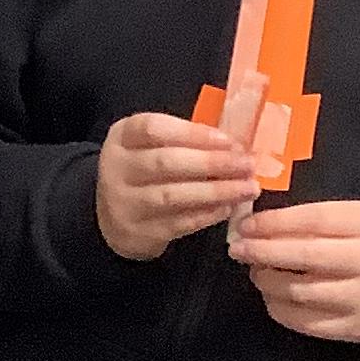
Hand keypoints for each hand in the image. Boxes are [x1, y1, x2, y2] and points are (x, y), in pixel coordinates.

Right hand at [96, 110, 259, 260]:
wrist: (112, 217)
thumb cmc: (144, 172)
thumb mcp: (151, 146)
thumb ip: (184, 141)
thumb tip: (235, 145)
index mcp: (123, 137)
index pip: (154, 128)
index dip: (193, 133)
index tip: (228, 140)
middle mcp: (118, 167)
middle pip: (166, 162)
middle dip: (212, 163)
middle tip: (247, 165)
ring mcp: (125, 202)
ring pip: (173, 196)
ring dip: (216, 191)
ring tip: (247, 188)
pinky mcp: (139, 231)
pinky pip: (178, 223)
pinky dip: (207, 215)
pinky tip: (228, 208)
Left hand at [230, 198, 359, 341]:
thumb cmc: (356, 244)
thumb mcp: (344, 220)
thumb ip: (306, 219)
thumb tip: (252, 225)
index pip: (314, 220)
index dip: (274, 223)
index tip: (245, 226)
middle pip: (306, 255)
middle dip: (263, 251)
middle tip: (237, 250)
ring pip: (300, 292)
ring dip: (267, 281)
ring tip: (256, 271)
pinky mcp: (354, 327)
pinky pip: (304, 321)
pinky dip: (278, 307)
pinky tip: (271, 295)